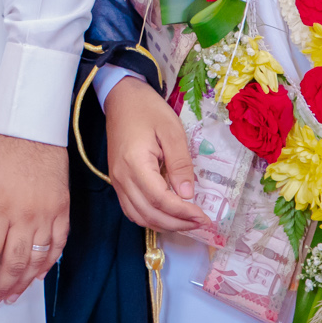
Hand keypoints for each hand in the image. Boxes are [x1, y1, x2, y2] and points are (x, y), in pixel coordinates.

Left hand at [0, 132, 68, 308]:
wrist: (33, 127)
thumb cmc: (0, 148)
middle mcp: (24, 215)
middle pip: (13, 261)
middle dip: (2, 285)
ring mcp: (47, 214)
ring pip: (37, 258)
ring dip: (24, 281)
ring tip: (13, 295)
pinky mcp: (62, 209)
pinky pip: (58, 244)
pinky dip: (48, 263)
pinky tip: (38, 274)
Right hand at [101, 76, 211, 234]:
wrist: (122, 98)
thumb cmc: (148, 110)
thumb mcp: (171, 131)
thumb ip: (180, 164)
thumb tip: (188, 195)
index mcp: (135, 163)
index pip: (160, 199)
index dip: (183, 213)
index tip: (204, 217)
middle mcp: (122, 177)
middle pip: (149, 213)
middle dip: (177, 223)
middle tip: (201, 223)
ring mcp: (117, 180)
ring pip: (138, 216)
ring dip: (164, 224)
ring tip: (187, 222)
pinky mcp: (117, 180)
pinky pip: (131, 209)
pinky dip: (150, 218)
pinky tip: (167, 215)